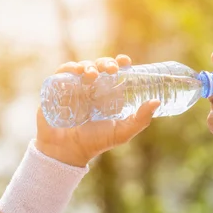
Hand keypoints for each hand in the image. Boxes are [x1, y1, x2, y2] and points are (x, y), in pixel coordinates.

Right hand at [35, 55, 160, 166]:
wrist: (67, 151)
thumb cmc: (95, 142)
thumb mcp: (121, 132)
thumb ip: (140, 119)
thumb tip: (156, 102)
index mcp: (107, 94)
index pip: (115, 72)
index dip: (120, 63)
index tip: (125, 61)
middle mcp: (91, 88)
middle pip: (99, 66)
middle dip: (105, 62)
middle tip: (111, 68)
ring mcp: (74, 87)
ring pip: (81, 67)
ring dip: (88, 65)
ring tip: (92, 74)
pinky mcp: (57, 90)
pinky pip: (62, 73)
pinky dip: (69, 69)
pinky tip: (77, 73)